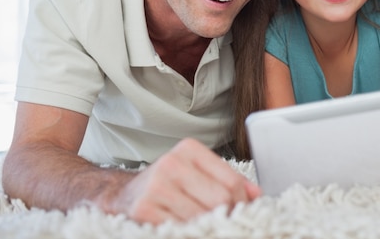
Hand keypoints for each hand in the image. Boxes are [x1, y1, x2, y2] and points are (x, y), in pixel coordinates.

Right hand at [102, 138, 260, 223]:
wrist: (123, 194)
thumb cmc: (167, 183)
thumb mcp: (197, 172)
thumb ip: (228, 179)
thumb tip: (256, 194)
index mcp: (189, 149)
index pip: (231, 181)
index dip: (242, 202)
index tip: (243, 212)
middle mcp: (172, 163)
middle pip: (220, 199)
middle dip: (228, 215)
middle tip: (227, 222)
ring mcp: (156, 186)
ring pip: (203, 217)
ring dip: (208, 226)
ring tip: (206, 225)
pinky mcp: (144, 209)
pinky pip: (182, 228)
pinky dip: (190, 232)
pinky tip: (187, 228)